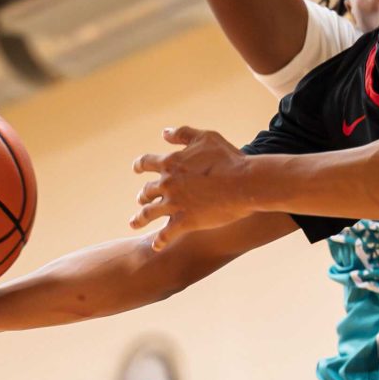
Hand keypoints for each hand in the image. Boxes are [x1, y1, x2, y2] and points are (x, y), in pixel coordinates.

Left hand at [131, 126, 253, 249]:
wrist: (243, 183)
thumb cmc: (227, 158)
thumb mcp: (205, 138)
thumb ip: (183, 134)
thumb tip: (164, 133)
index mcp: (170, 163)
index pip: (146, 163)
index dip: (140, 166)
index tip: (137, 169)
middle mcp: (167, 184)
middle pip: (146, 191)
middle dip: (144, 195)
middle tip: (142, 199)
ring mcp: (174, 204)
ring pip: (148, 213)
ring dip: (140, 219)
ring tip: (134, 223)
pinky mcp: (184, 222)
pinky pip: (165, 234)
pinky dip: (159, 241)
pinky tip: (156, 246)